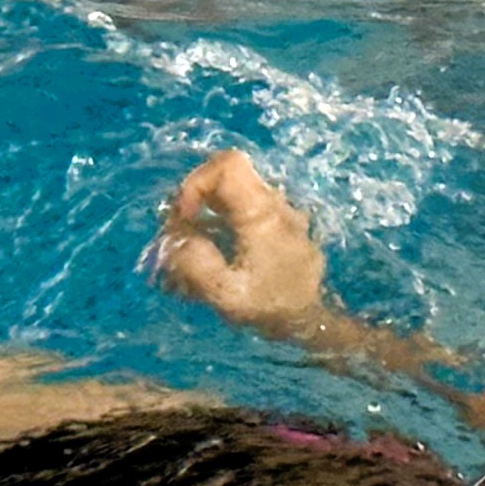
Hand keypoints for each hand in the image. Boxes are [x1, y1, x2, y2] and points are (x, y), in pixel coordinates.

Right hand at [152, 149, 334, 341]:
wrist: (308, 320)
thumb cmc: (270, 307)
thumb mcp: (227, 295)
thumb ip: (196, 266)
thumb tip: (176, 241)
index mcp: (262, 214)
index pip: (228, 165)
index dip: (196, 182)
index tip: (184, 218)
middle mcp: (272, 204)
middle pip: (225, 177)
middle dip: (194, 201)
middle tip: (179, 236)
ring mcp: (277, 213)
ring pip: (231, 194)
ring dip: (204, 215)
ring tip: (190, 250)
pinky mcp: (276, 225)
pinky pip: (240, 210)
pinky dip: (218, 225)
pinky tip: (210, 256)